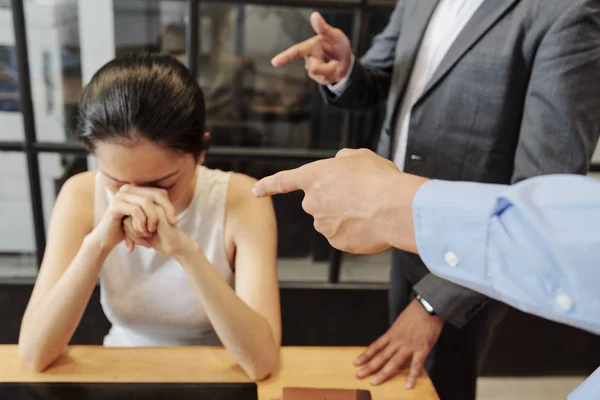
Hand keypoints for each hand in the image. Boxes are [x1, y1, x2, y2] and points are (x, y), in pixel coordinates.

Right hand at [90, 185, 173, 251]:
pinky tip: (143, 231)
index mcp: (136, 189)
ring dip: (153, 218)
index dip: (169, 206)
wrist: (106, 239)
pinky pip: (136, 210)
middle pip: (156, 195)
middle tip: (172, 223)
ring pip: (146, 202)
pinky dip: (142, 221)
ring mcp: (121, 195)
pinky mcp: (115, 205)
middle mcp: (128, 188)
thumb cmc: (127, 229)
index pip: (160, 192)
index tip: (174, 221)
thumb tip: (169, 195)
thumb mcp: (145, 217)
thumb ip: (154, 206)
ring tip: (151, 231)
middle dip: (167, 210)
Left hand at [252, 149, 427, 253]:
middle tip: (360, 196)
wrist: (393, 208)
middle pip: (318, 202)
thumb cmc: (379, 180)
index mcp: (314, 176)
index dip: (269, 185)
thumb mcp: (359, 156)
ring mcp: (323, 224)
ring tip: (369, 209)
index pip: (284, 180)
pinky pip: (344, 237)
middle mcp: (313, 201)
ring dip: (346, 216)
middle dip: (335, 200)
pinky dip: (355, 232)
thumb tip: (339, 165)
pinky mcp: (337, 242)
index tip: (256, 191)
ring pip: (332, 221)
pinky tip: (369, 223)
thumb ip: (342, 160)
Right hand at [271, 12, 352, 84]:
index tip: (274, 62)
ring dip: (331, 71)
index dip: (284, 57)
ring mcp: (312, 68)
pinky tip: (333, 70)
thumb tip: (314, 15)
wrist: (345, 60)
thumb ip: (323, 28)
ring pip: (320, 75)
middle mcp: (309, 57)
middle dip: (327, 67)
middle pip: (314, 68)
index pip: (296, 51)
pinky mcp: (316, 77)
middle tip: (335, 60)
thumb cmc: (338, 45)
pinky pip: (324, 80)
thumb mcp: (335, 35)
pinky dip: (332, 76)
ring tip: (334, 63)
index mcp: (310, 46)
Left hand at [355, 299, 443, 388]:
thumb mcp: (400, 321)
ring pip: (393, 362)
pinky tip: (408, 384)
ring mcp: (409, 345)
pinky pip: (416, 365)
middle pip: (381, 356)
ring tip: (375, 381)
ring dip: (383, 373)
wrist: (428, 306)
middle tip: (360, 375)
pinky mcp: (421, 348)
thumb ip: (396, 333)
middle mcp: (398, 340)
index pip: (375, 346)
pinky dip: (412, 376)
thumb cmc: (416, 312)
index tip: (357, 362)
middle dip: (369, 367)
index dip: (365, 355)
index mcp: (392, 333)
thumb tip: (391, 341)